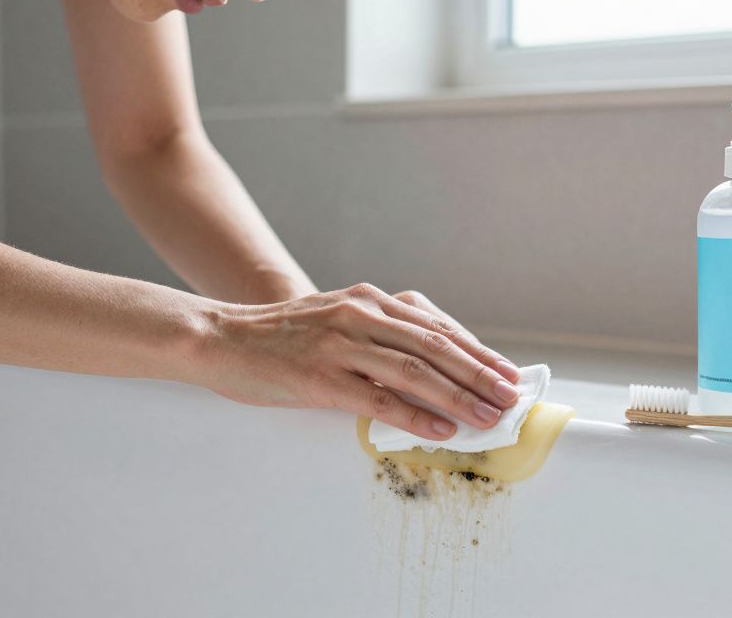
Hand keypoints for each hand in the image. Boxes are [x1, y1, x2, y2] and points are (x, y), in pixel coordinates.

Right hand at [193, 283, 523, 441]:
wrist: (220, 337)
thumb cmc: (281, 337)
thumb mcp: (335, 319)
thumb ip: (377, 333)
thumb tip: (428, 366)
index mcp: (368, 300)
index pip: (436, 326)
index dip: (477, 351)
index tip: (507, 373)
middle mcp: (360, 315)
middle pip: (436, 346)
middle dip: (480, 374)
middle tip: (511, 398)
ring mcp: (341, 345)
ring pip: (415, 371)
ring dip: (459, 397)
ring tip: (489, 417)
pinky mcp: (322, 377)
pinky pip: (378, 399)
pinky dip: (415, 416)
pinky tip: (441, 431)